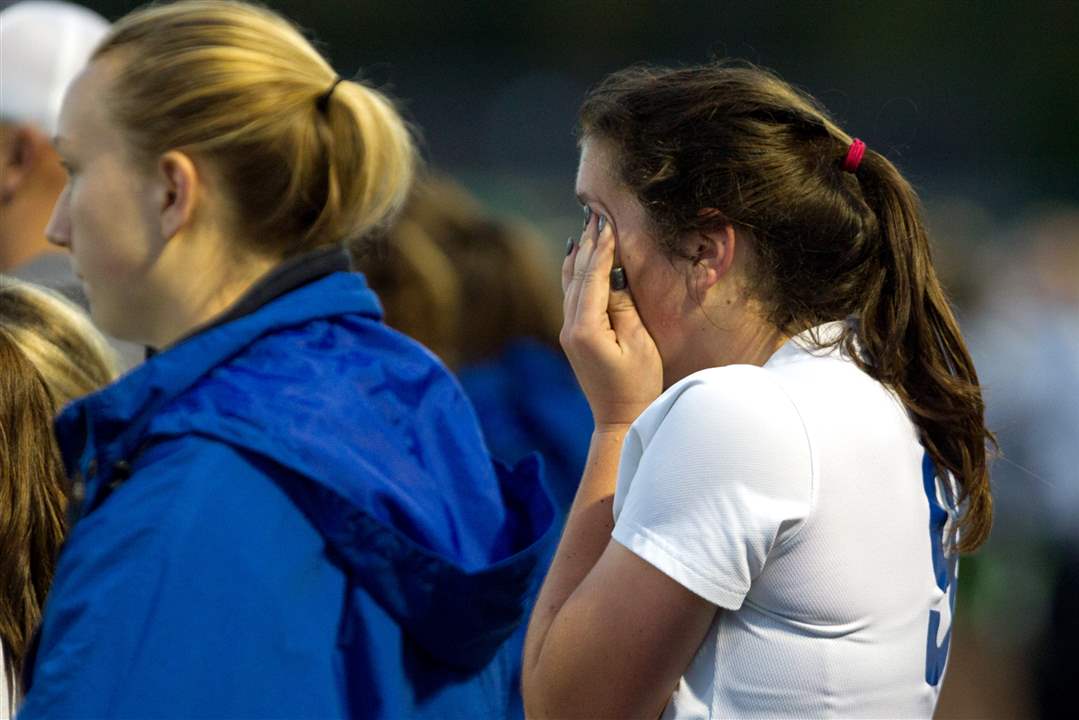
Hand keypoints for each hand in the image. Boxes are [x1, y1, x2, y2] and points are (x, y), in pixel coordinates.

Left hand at [561, 218, 662, 429]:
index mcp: (586, 328)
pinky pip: (571, 295)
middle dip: (588, 244)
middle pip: (578, 275)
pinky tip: (577, 259)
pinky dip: (576, 273)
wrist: (619, 418)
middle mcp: (570, 326)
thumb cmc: (637, 384)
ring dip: (580, 255)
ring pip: (570, 283)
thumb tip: (612, 275)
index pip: (593, 276)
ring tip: (586, 228)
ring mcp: (568, 332)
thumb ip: (624, 305)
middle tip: (595, 213)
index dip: (602, 248)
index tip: (607, 221)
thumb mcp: (639, 342)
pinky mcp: (573, 336)